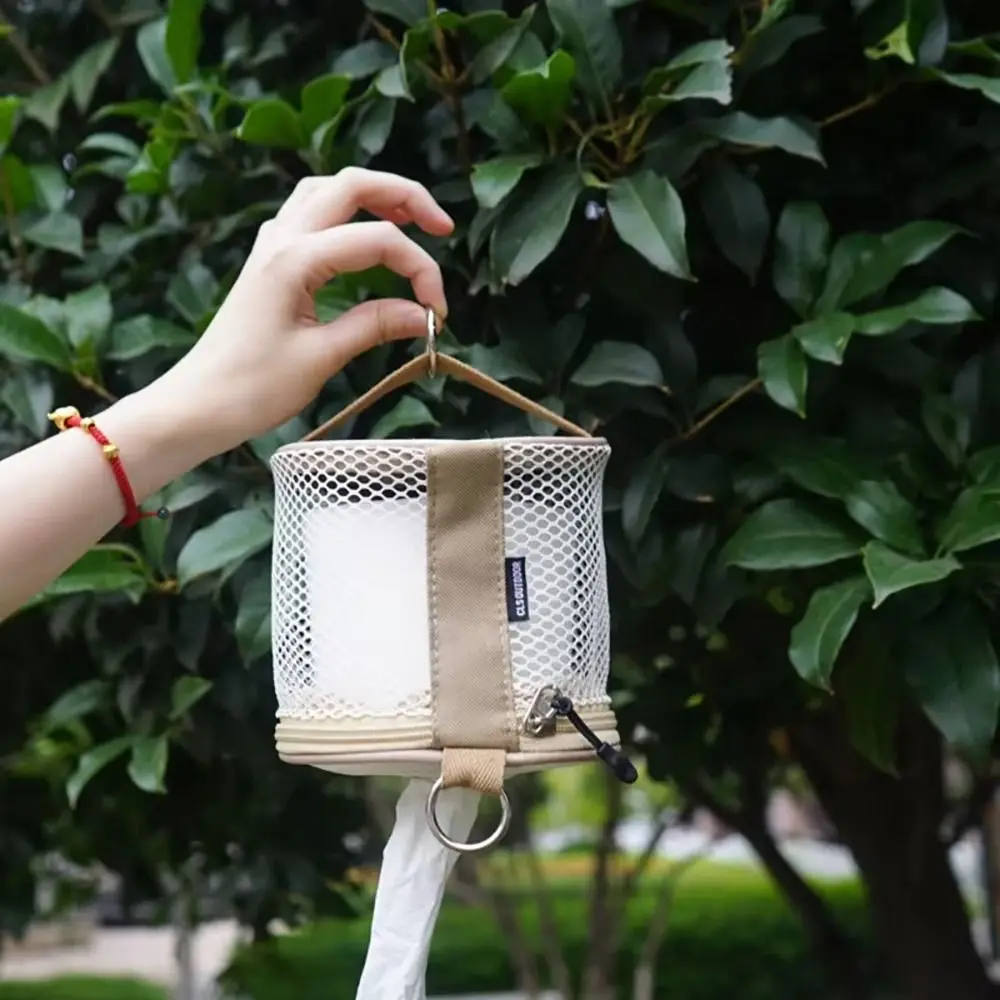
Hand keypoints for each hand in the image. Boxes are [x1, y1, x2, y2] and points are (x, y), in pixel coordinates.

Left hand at [151, 167, 453, 455]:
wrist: (198, 404)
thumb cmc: (252, 388)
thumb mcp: (321, 358)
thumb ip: (374, 326)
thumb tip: (423, 315)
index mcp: (294, 260)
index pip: (378, 241)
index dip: (420, 270)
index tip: (438, 313)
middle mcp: (281, 239)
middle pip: (352, 185)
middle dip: (405, 196)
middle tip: (443, 228)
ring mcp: (271, 244)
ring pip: (328, 190)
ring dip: (373, 196)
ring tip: (411, 221)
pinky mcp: (270, 260)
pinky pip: (311, 214)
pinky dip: (347, 214)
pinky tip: (365, 238)